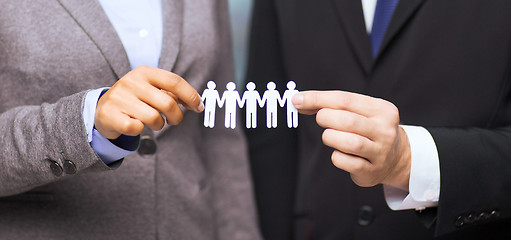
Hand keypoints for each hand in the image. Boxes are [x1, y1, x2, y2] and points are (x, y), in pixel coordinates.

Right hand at [95, 66, 203, 138]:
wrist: (103, 109)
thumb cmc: (135, 100)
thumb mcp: (151, 90)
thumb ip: (171, 93)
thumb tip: (196, 103)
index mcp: (145, 72)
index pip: (175, 82)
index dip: (191, 96)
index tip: (198, 107)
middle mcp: (131, 82)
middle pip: (168, 103)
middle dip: (177, 117)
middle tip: (174, 121)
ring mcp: (119, 97)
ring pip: (154, 118)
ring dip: (159, 125)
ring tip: (153, 122)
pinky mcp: (110, 114)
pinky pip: (137, 128)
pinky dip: (140, 130)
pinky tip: (134, 124)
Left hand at [292, 91, 410, 190]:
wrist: (395, 158)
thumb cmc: (369, 130)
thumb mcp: (359, 111)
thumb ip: (332, 104)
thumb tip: (300, 101)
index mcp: (382, 110)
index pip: (344, 99)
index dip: (317, 99)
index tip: (297, 100)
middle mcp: (385, 130)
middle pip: (346, 120)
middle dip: (324, 118)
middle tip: (321, 119)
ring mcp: (380, 152)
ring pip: (348, 142)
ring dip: (330, 137)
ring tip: (330, 136)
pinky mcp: (371, 171)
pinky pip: (344, 161)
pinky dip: (335, 156)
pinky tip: (340, 153)